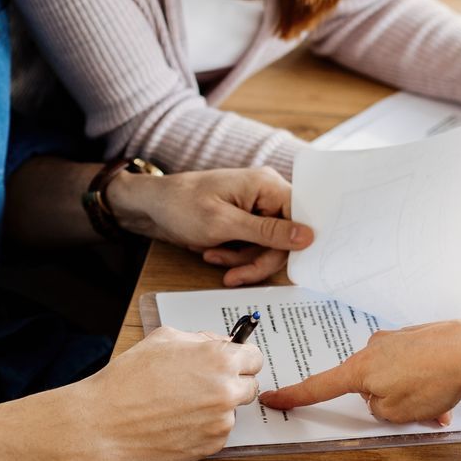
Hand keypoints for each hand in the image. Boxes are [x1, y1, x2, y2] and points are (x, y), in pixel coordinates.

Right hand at [67, 326, 264, 460]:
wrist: (104, 422)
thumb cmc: (128, 378)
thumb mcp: (164, 339)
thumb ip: (202, 339)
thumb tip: (224, 343)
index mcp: (219, 359)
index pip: (255, 357)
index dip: (241, 359)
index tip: (232, 363)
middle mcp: (226, 390)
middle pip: (250, 385)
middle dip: (232, 382)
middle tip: (203, 384)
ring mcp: (221, 421)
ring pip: (233, 409)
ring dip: (217, 406)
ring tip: (181, 404)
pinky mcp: (212, 445)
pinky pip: (219, 431)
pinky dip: (205, 426)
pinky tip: (178, 421)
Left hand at [110, 167, 313, 285]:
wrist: (152, 207)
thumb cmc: (182, 205)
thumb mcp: (224, 224)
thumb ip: (268, 232)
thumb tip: (308, 236)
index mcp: (267, 184)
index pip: (301, 215)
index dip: (296, 243)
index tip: (289, 268)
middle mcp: (266, 194)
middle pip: (285, 238)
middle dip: (257, 259)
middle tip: (235, 276)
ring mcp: (256, 209)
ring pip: (268, 248)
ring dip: (241, 260)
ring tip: (213, 256)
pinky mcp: (245, 223)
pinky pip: (253, 248)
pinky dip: (234, 257)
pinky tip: (212, 254)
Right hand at [257, 315, 460, 426]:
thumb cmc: (433, 379)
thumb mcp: (395, 412)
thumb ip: (378, 409)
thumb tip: (383, 397)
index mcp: (360, 369)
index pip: (320, 386)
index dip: (296, 396)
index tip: (273, 398)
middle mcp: (375, 348)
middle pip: (369, 386)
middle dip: (390, 405)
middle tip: (416, 415)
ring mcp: (399, 340)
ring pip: (398, 380)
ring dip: (415, 398)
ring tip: (439, 409)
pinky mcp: (421, 338)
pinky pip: (418, 369)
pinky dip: (429, 385)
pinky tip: (448, 394)